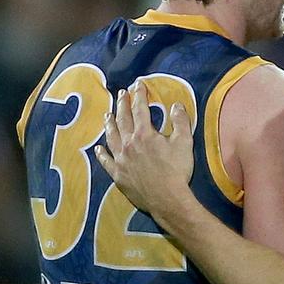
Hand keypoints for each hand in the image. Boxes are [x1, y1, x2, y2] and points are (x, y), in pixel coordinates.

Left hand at [95, 81, 194, 215]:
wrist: (168, 199)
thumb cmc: (177, 170)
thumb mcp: (184, 142)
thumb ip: (180, 121)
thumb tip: (176, 104)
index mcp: (145, 134)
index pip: (140, 109)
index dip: (139, 95)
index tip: (138, 84)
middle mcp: (129, 144)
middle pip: (123, 119)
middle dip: (122, 104)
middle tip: (121, 93)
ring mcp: (121, 160)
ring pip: (111, 137)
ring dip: (109, 124)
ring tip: (107, 114)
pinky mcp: (118, 175)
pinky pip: (106, 161)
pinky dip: (102, 153)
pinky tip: (99, 147)